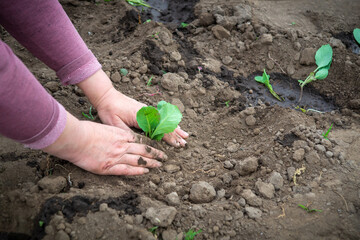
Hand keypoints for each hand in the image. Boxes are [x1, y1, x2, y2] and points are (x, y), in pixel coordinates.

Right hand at [43, 112, 166, 174]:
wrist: (76, 138)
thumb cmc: (86, 130)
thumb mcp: (105, 127)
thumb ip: (115, 132)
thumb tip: (121, 135)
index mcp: (121, 134)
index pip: (140, 139)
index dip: (150, 143)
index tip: (157, 146)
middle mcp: (122, 145)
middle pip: (143, 149)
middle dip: (156, 154)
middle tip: (165, 157)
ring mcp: (116, 156)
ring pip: (138, 160)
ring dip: (150, 163)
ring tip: (159, 165)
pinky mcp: (109, 167)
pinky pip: (127, 170)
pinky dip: (137, 172)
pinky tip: (145, 172)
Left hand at [77, 70, 188, 146]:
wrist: (106, 96)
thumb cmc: (109, 110)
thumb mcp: (116, 125)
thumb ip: (129, 134)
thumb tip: (141, 143)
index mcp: (142, 116)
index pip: (160, 129)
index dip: (169, 138)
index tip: (177, 146)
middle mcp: (148, 112)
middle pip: (166, 125)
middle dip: (176, 135)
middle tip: (184, 144)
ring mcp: (148, 110)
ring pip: (166, 120)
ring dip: (176, 129)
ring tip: (185, 135)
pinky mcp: (146, 110)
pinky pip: (162, 117)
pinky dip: (170, 123)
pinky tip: (175, 126)